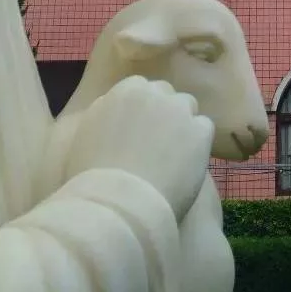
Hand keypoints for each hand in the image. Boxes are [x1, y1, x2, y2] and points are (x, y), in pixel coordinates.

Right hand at [66, 76, 213, 220]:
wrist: (119, 203)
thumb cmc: (92, 178)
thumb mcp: (87, 136)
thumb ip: (105, 115)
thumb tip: (116, 113)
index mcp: (123, 91)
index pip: (141, 88)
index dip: (141, 111)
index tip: (139, 131)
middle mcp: (153, 93)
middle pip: (166, 95)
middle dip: (163, 113)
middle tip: (158, 143)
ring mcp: (179, 109)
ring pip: (188, 108)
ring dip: (182, 125)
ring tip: (174, 156)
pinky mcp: (200, 130)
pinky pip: (203, 129)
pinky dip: (198, 144)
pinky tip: (187, 165)